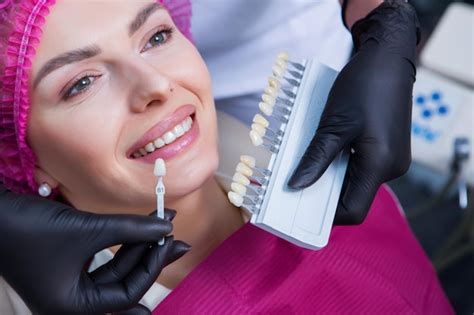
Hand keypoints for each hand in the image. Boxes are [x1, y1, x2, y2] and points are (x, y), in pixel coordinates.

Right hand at [0, 185, 189, 314]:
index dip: (152, 266)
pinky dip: (120, 243)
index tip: (171, 241)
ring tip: (160, 226)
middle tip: (177, 238)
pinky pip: (103, 258)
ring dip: (136, 246)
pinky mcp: (67, 264)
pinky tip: (138, 234)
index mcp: (71, 307)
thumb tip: (166, 227)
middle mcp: (71, 301)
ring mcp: (69, 283)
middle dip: (149, 257)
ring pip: (114, 268)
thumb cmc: (29, 229)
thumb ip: (129, 229)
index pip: (127, 294)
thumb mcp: (87, 230)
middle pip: (123, 282)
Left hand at [288, 1, 419, 224]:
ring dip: (328, 174)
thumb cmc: (364, 86)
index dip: (325, 215)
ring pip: (353, 179)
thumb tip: (295, 186)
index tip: (297, 207)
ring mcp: (390, 158)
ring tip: (304, 161)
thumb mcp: (333, 125)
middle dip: (321, 191)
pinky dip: (338, 161)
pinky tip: (321, 149)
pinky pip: (359, 164)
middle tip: (294, 182)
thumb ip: (316, 159)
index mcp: (381, 165)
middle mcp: (390, 168)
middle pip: (352, 196)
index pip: (353, 211)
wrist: (387, 57)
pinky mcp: (385, 147)